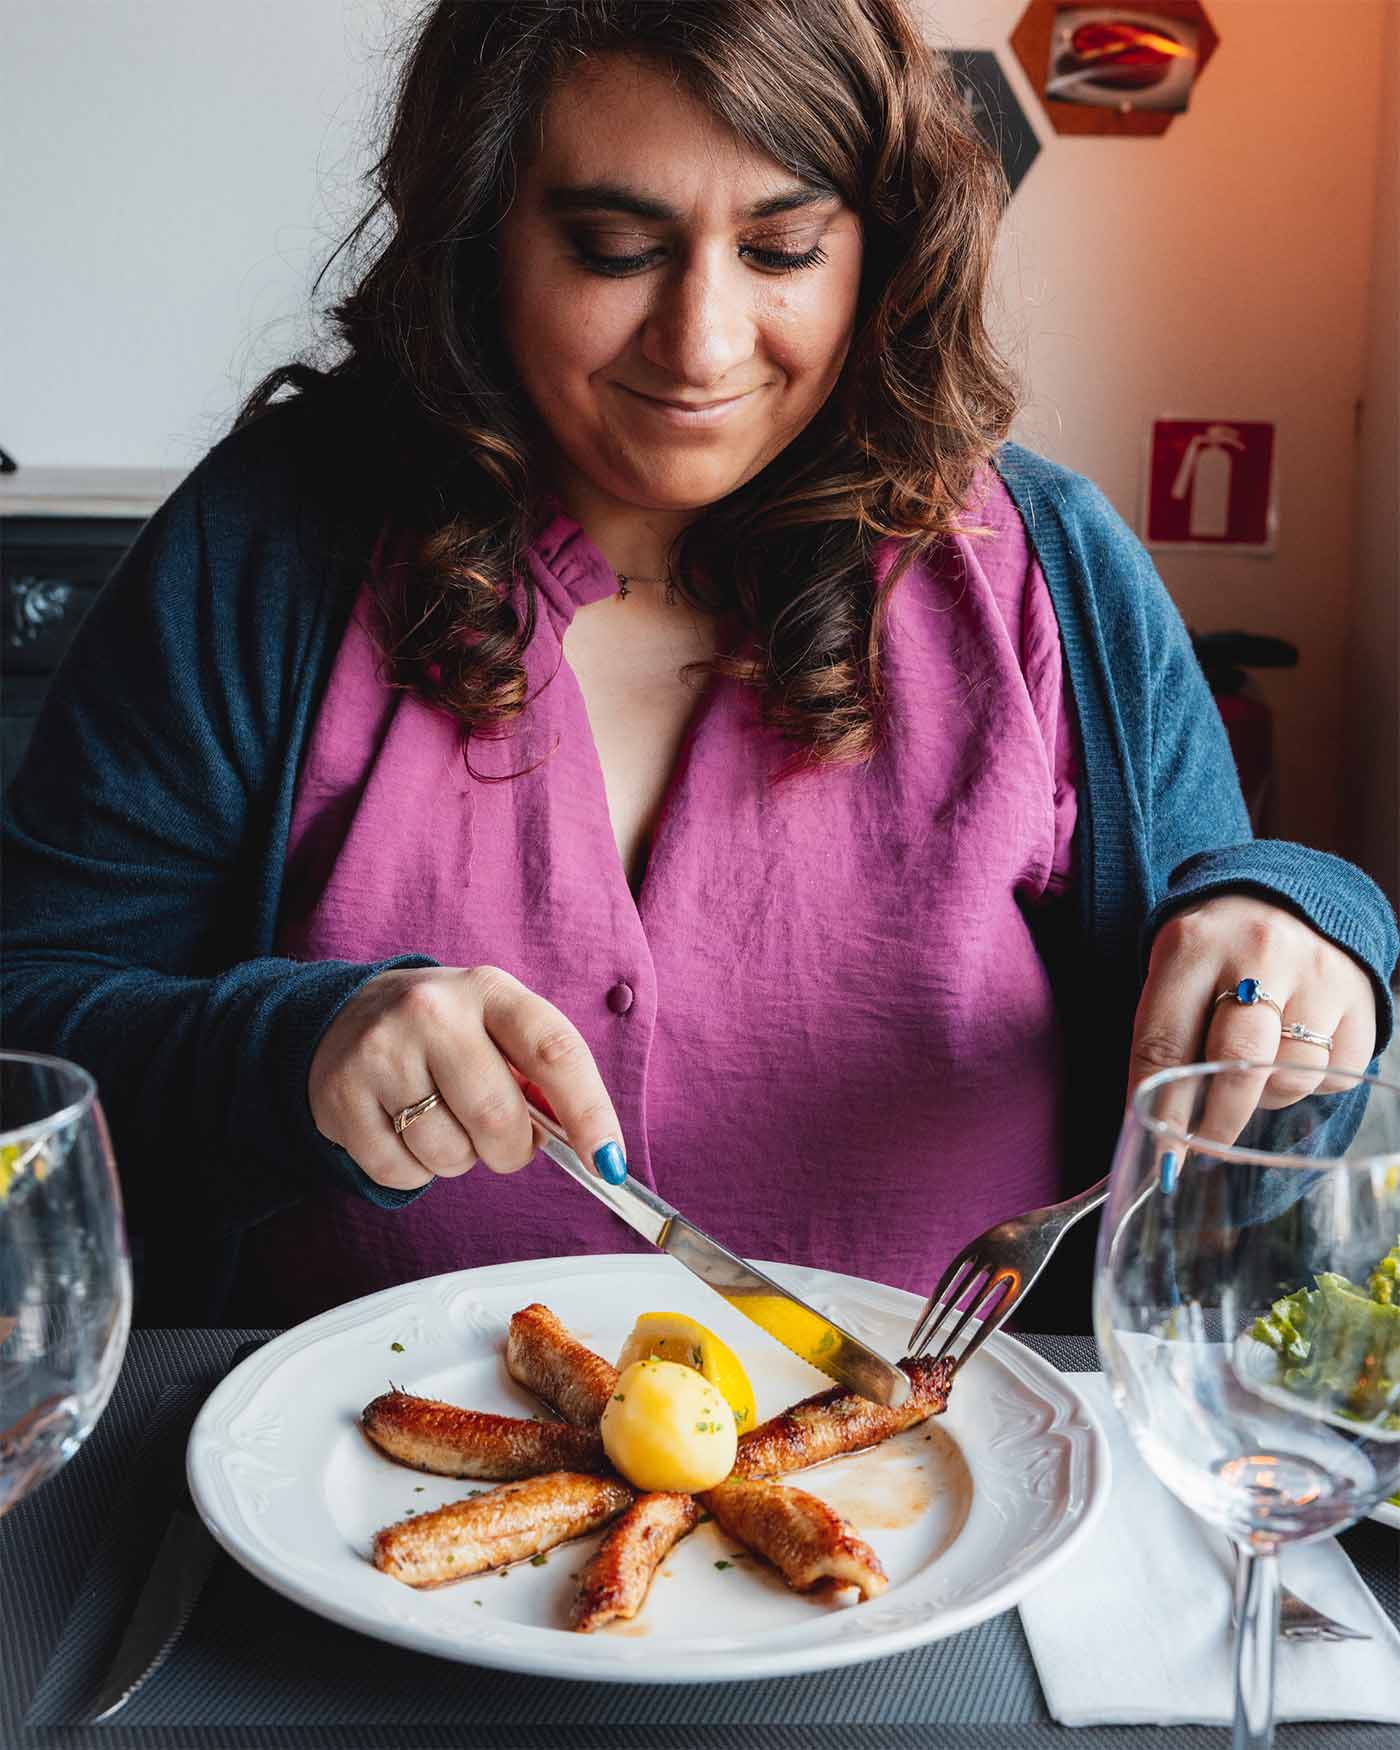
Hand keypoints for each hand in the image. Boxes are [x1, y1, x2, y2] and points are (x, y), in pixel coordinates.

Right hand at [308, 965, 625, 1191]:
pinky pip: (401, 1173)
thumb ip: (542, 1074)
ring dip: (460, 1160)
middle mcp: (432, 1011)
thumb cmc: (445, 1033)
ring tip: (442, 1121)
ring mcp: (381, 1052)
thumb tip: (592, 1146)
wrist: (344, 1017)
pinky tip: (402, 1130)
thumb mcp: (497, 1026)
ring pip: (448, 1154)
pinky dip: (415, 1170)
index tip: (609, 1161)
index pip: (554, 1051)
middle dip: (512, 1150)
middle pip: (498, 1118)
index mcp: (489, 990)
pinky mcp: (340, 1096)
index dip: (589, 1112)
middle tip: (505, 1143)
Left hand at [1128, 895, 1376, 1144]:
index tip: (1162, 1159)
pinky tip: (1293, 1052)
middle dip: (1218, 1122)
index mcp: (1192, 945)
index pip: (1166, 1042)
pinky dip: (1310, 1082)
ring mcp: (1316, 973)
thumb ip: (1165, 1039)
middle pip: (1236, 1064)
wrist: (1284, 895)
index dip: (1162, 1109)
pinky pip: (1334, 1075)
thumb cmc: (1214, 950)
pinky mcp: (1360, 996)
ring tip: (1253, 1071)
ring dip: (1266, 1095)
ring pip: (1289, 1078)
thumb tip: (1160, 1130)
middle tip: (1206, 1148)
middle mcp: (1258, 952)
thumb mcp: (1173, 971)